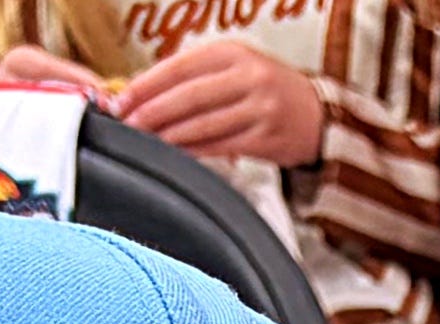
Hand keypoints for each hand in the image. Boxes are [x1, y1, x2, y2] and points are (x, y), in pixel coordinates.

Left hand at [108, 37, 328, 170]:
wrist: (319, 116)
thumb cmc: (266, 90)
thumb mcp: (235, 68)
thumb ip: (194, 77)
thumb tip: (142, 93)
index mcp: (234, 53)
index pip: (180, 67)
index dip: (147, 84)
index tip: (121, 99)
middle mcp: (249, 77)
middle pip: (189, 96)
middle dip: (152, 112)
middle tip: (127, 124)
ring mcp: (260, 109)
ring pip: (203, 125)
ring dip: (169, 135)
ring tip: (145, 141)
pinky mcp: (267, 139)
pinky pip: (220, 146)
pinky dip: (193, 151)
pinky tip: (175, 153)